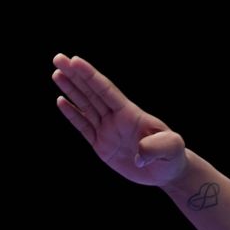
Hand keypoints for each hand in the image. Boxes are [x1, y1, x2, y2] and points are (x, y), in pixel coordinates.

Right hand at [51, 53, 189, 186]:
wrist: (167, 172)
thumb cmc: (172, 156)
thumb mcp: (171, 148)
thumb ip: (156, 147)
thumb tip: (139, 155)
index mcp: (131, 114)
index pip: (107, 91)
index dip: (91, 76)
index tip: (75, 61)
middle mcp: (116, 119)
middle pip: (92, 93)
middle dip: (75, 76)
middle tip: (58, 58)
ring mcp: (108, 131)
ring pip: (85, 106)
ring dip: (71, 90)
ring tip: (57, 73)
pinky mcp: (102, 146)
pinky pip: (84, 128)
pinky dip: (72, 115)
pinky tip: (61, 101)